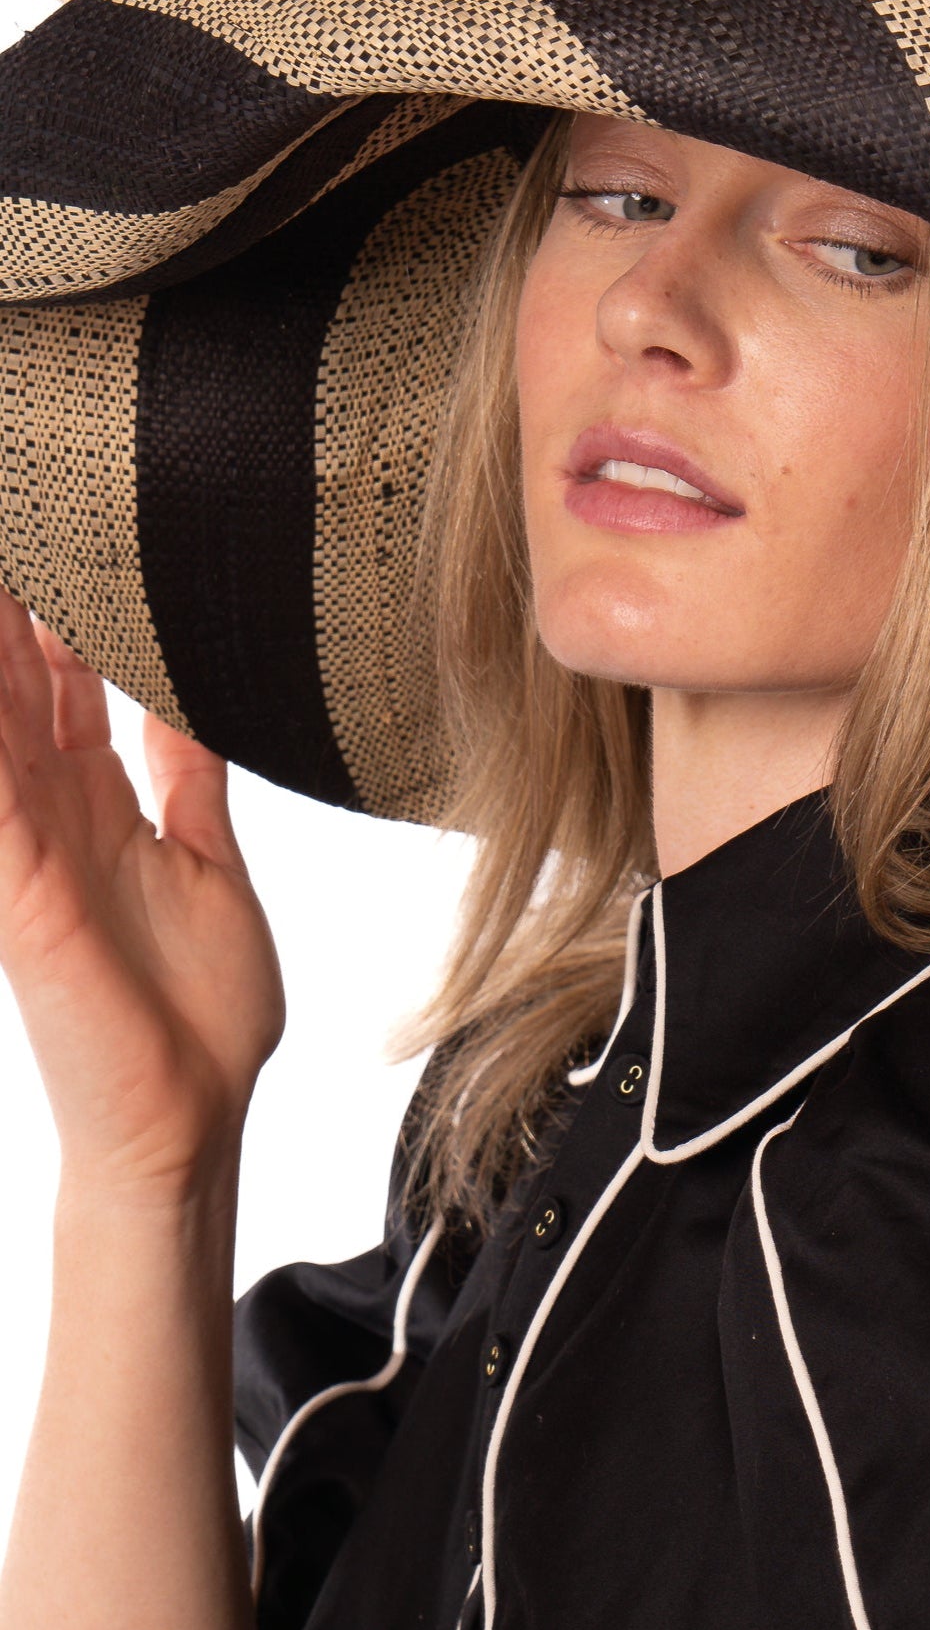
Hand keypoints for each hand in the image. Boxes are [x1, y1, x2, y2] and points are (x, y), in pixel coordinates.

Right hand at [0, 587, 283, 1203]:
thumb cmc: (198, 1010)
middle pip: (17, 680)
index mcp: (101, 802)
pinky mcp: (22, 890)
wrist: (189, 1117)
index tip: (65, 533)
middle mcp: (52, 813)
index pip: (65, 681)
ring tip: (2, 574)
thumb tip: (195, 707)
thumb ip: (189, 780)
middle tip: (22, 512)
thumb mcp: (208, 860)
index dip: (60, 609)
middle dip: (14, 607)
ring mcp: (29, 847)